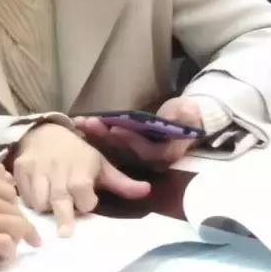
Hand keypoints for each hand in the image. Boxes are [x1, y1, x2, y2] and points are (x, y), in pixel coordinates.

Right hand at [0, 170, 39, 268]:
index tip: (12, 214)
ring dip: (19, 239)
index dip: (12, 204)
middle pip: (14, 208)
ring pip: (17, 226)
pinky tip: (1, 258)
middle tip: (24, 235)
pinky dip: (8, 253)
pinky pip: (7, 245)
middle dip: (21, 223)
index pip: (5, 189)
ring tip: (14, 248)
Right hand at [11, 123, 150, 236]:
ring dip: (45, 208)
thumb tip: (148, 192)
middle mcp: (58, 173)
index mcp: (80, 173)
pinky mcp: (20, 171)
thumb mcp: (100, 164)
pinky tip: (37, 195)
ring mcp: (36, 171)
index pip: (84, 199)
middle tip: (65, 235)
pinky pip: (23, 195)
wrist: (43, 132)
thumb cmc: (76, 153)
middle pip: (59, 201)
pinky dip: (30, 200)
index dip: (86, 203)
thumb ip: (121, 182)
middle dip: (63, 218)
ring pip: (38, 202)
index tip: (86, 201)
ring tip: (51, 203)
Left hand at [74, 97, 202, 171]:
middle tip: (90, 123)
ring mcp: (136, 155)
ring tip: (81, 122)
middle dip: (106, 137)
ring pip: (113, 148)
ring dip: (96, 136)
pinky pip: (110, 143)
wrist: (184, 121)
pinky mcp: (127, 149)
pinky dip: (96, 134)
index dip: (130, 140)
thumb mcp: (189, 112)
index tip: (115, 128)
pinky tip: (81, 124)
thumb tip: (171, 117)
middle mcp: (149, 160)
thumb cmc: (186, 116)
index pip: (146, 150)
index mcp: (165, 154)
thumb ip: (182, 115)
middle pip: (125, 151)